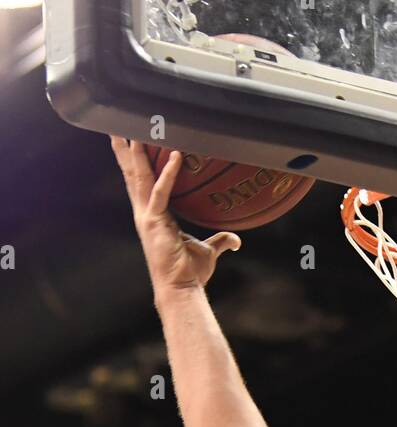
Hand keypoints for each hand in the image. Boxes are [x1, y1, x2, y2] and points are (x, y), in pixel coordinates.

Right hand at [111, 137, 239, 297]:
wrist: (181, 289)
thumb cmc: (190, 273)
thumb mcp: (208, 251)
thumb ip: (221, 241)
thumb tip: (237, 240)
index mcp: (152, 216)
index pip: (140, 183)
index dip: (134, 162)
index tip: (129, 142)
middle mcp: (144, 213)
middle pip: (132, 175)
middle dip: (125, 150)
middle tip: (117, 126)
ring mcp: (147, 217)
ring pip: (139, 177)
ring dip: (137, 153)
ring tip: (135, 130)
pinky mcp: (155, 222)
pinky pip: (162, 192)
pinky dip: (169, 174)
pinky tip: (175, 155)